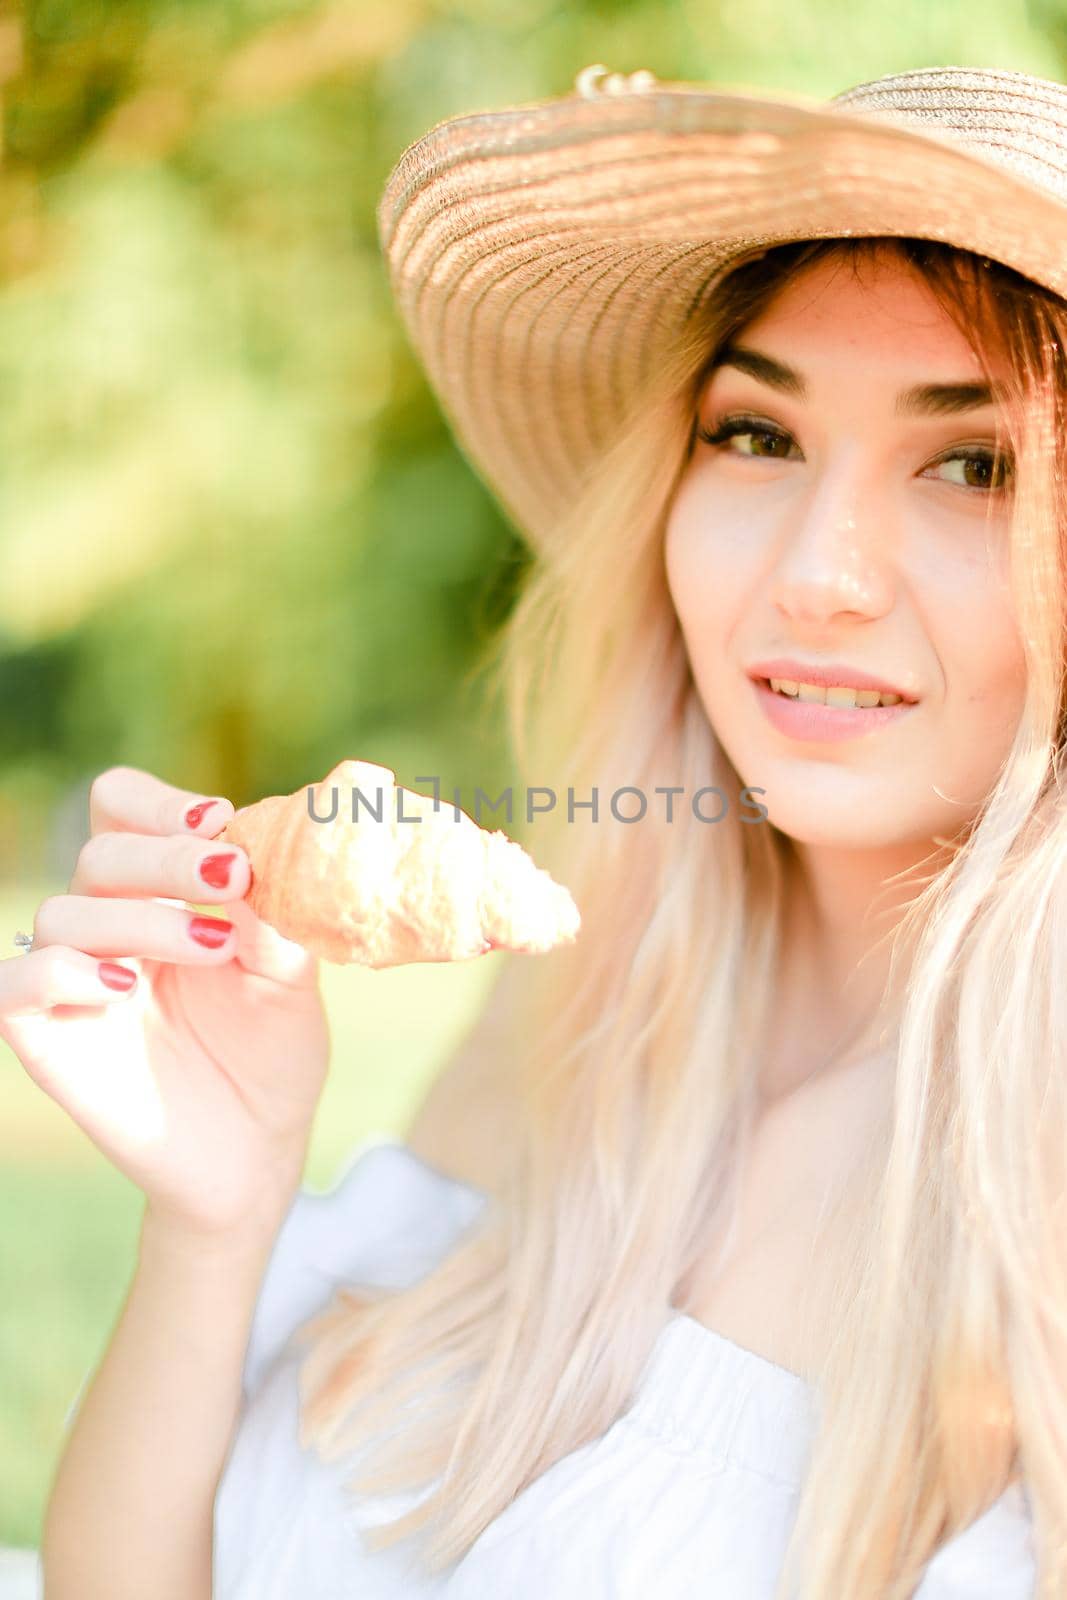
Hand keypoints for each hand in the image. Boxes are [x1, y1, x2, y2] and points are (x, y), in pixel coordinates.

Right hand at [0, 766, 330, 1237]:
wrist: (256, 1153)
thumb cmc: (272, 1055)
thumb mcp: (290, 976)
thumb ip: (274, 914)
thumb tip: (263, 847)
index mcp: (161, 894)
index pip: (124, 813)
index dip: (160, 804)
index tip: (219, 820)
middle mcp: (109, 926)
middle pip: (101, 853)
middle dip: (169, 857)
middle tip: (233, 876)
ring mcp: (74, 980)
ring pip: (65, 912)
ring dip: (144, 917)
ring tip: (214, 949)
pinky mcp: (48, 1036)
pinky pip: (20, 982)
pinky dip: (64, 971)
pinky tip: (126, 986)